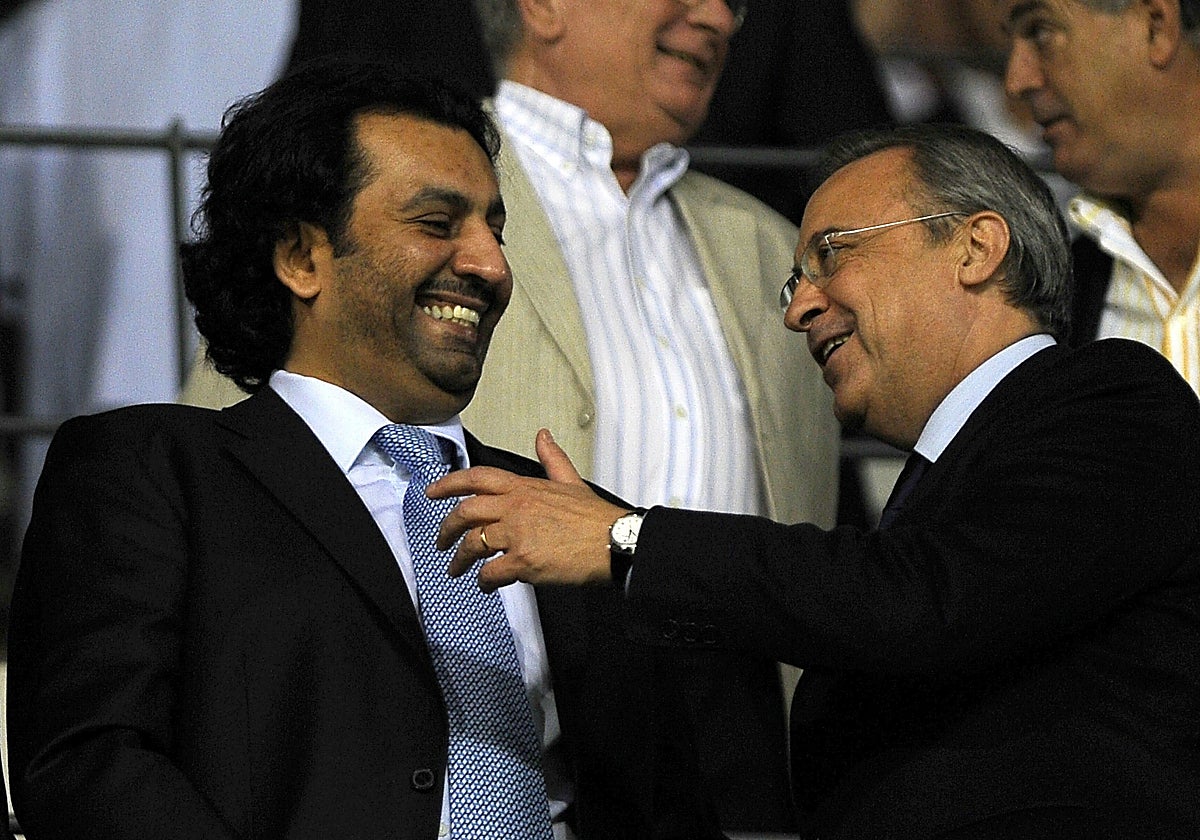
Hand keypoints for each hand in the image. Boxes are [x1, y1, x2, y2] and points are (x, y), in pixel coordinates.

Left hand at [427, 429, 626, 591]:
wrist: (614, 542)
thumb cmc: (595, 518)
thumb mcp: (571, 480)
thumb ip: (552, 459)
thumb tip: (543, 436)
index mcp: (524, 487)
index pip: (477, 478)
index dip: (449, 484)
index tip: (433, 492)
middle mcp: (515, 507)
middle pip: (465, 513)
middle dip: (446, 528)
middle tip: (440, 541)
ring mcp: (517, 534)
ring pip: (472, 545)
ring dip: (460, 560)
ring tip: (457, 570)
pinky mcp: (523, 560)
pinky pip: (490, 572)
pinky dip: (484, 580)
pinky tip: (487, 584)